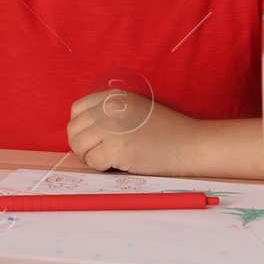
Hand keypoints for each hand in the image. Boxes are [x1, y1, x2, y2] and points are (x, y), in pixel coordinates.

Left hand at [66, 90, 200, 175]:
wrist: (190, 144)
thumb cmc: (164, 131)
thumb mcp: (133, 109)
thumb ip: (108, 113)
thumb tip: (79, 131)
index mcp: (113, 96)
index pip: (77, 110)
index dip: (79, 128)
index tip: (90, 138)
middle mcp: (109, 108)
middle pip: (73, 129)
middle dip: (81, 145)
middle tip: (97, 154)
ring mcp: (111, 128)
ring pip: (79, 147)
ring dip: (90, 157)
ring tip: (109, 159)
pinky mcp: (117, 149)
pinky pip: (93, 162)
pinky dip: (101, 167)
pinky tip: (119, 164)